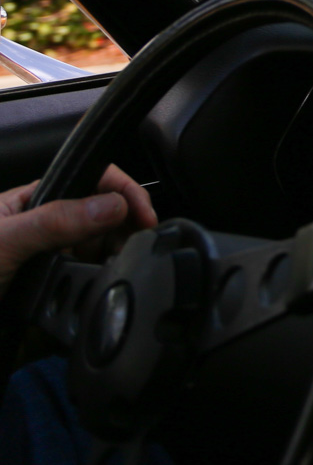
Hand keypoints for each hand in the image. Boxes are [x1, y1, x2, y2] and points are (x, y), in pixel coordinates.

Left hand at [0, 165, 158, 300]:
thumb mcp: (5, 241)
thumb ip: (54, 221)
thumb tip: (113, 205)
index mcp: (37, 201)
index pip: (95, 179)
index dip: (126, 192)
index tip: (147, 217)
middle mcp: (50, 225)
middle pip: (108, 214)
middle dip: (130, 227)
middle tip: (139, 246)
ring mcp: (55, 255)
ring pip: (105, 246)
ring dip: (120, 254)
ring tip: (124, 267)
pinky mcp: (58, 285)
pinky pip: (93, 276)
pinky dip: (107, 279)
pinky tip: (107, 284)